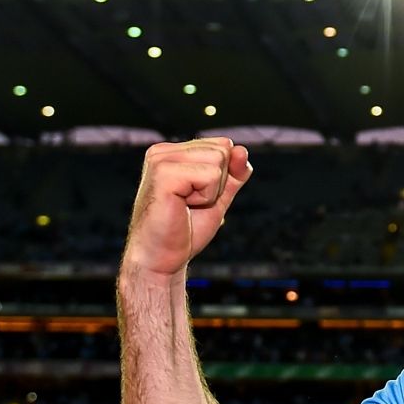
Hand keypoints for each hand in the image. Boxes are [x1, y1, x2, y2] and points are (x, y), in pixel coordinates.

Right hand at [121, 138, 252, 278]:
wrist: (163, 258)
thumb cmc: (186, 229)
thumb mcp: (219, 196)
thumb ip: (234, 173)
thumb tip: (242, 150)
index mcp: (173, 152)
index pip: (224, 145)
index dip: (224, 176)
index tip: (198, 197)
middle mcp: (164, 151)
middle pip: (223, 150)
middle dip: (219, 183)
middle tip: (192, 204)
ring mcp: (161, 159)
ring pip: (219, 161)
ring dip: (212, 191)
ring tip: (186, 205)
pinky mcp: (163, 173)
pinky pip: (211, 175)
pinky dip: (206, 197)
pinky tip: (183, 206)